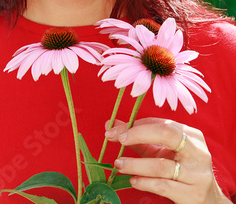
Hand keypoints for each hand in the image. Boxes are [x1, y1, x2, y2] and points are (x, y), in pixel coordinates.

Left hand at [105, 117, 230, 203]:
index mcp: (191, 135)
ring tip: (119, 164)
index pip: (161, 123)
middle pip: (166, 134)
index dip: (136, 125)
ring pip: (161, 165)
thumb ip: (140, 139)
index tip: (114, 131)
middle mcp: (197, 151)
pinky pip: (163, 185)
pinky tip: (133, 180)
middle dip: (139, 134)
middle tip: (119, 139)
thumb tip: (111, 126)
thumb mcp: (163, 153)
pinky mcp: (193, 194)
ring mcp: (197, 174)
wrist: (208, 202)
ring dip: (135, 164)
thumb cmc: (181, 170)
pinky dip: (145, 182)